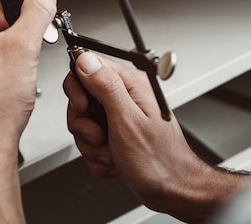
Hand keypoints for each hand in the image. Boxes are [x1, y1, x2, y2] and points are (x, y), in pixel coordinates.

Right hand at [64, 52, 250, 223]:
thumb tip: (86, 60)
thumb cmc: (159, 160)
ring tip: (112, 152)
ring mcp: (120, 116)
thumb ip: (105, 86)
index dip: (78, 88)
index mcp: (130, 84)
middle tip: (100, 136)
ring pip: (84, 123)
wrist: (172, 190)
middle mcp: (125, 96)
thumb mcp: (127, 120)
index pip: (87, 67)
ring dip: (92, 145)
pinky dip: (98, 156)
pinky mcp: (116, 134)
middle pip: (81, 99)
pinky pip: (91, 142)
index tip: (83, 108)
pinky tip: (115, 160)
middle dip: (85, 125)